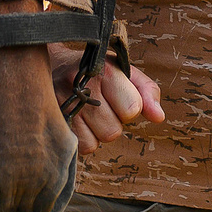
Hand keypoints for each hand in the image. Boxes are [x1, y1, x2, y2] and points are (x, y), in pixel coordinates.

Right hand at [48, 48, 164, 153]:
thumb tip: (158, 118)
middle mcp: (83, 86)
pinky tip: (79, 121)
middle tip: (102, 106)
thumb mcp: (125, 72)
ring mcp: (64, 103)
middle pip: (113, 131)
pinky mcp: (52, 119)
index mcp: (106, 70)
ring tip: (89, 113)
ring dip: (97, 132)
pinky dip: (84, 138)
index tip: (119, 97)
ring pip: (96, 141)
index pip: (132, 109)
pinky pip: (81, 147)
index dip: (130, 108)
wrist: (54, 64)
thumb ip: (147, 92)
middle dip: (112, 122)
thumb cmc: (98, 72)